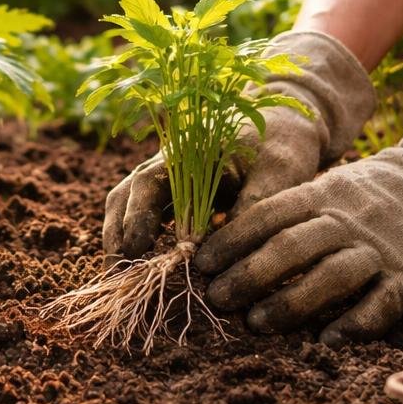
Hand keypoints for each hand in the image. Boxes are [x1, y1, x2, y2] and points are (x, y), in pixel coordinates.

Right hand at [102, 30, 375, 257]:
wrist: (284, 127)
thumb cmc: (281, 146)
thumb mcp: (278, 173)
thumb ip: (252, 206)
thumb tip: (225, 251)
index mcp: (187, 152)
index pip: (147, 182)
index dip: (137, 216)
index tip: (136, 248)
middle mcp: (167, 165)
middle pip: (125, 196)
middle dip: (117, 235)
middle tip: (118, 274)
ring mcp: (168, 180)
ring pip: (127, 206)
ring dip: (120, 239)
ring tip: (120, 276)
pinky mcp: (175, 197)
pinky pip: (144, 216)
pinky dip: (136, 240)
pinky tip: (142, 268)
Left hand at [194, 93, 402, 342]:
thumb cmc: (366, 194)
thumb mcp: (327, 187)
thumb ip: (287, 212)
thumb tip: (228, 245)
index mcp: (320, 195)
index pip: (267, 216)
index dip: (231, 241)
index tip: (202, 265)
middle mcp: (346, 220)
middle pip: (292, 247)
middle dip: (249, 276)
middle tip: (218, 301)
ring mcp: (379, 248)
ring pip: (331, 276)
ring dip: (292, 303)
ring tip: (258, 325)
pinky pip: (382, 303)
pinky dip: (355, 324)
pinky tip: (328, 342)